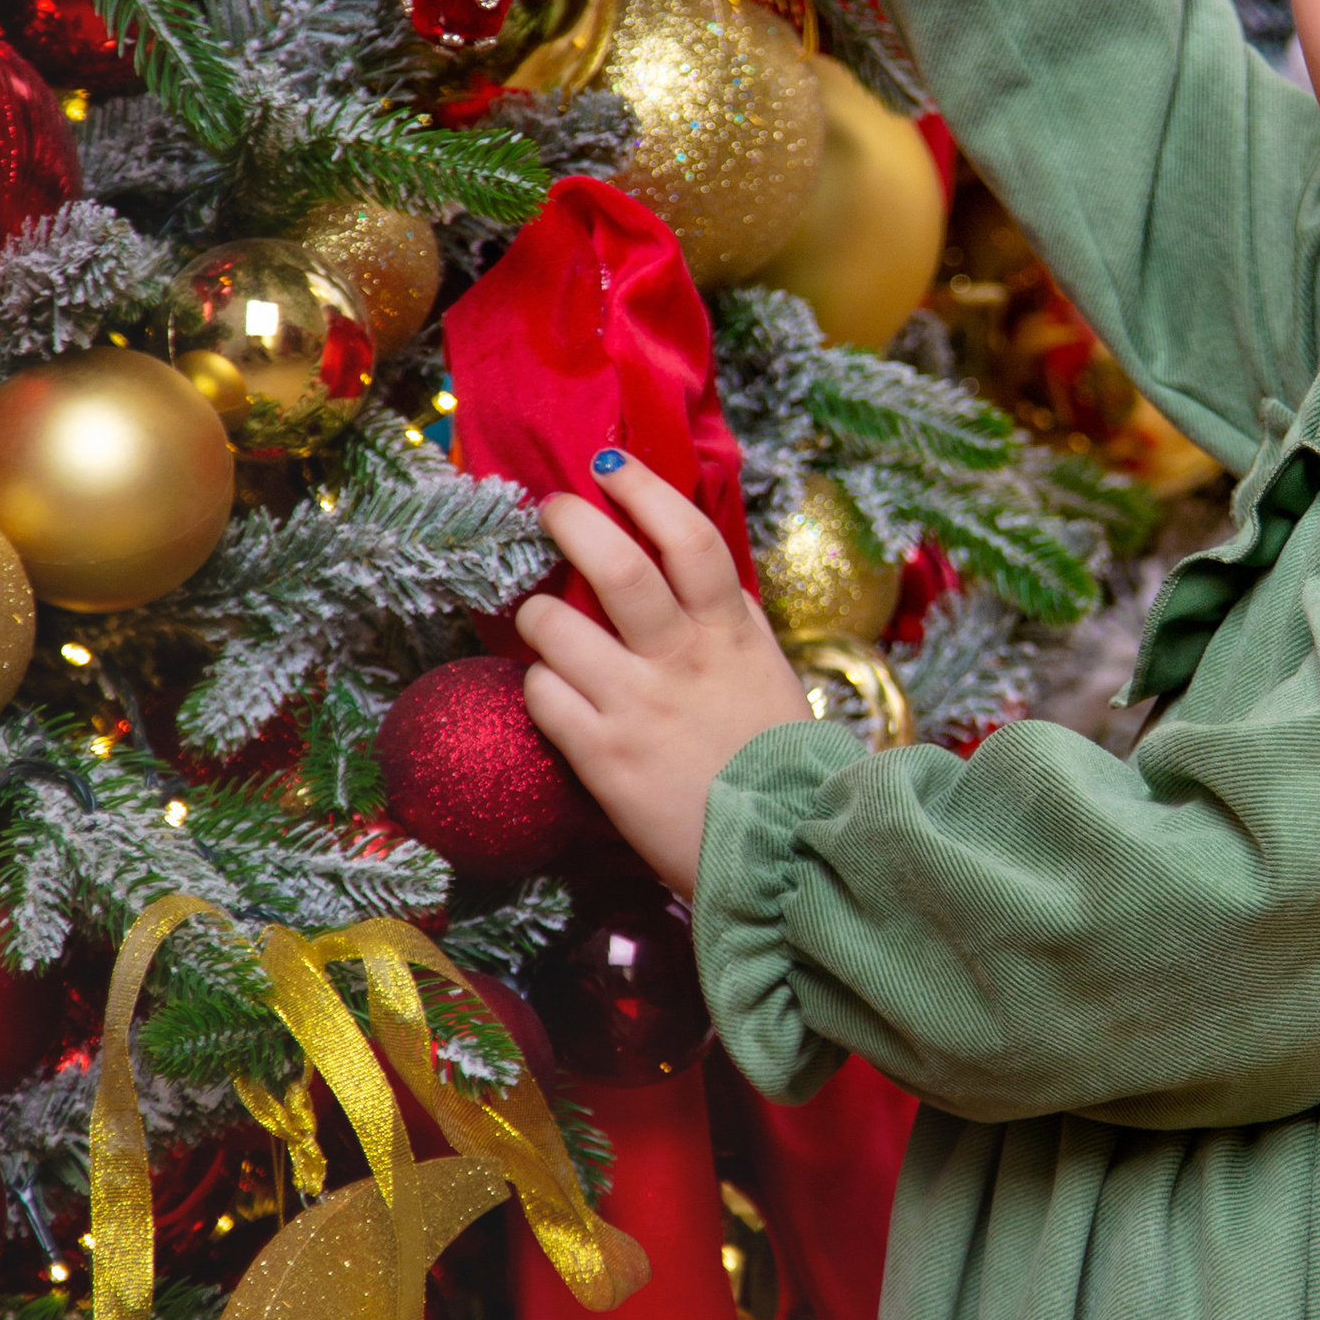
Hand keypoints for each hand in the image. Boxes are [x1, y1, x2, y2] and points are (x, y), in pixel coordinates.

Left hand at [518, 452, 813, 898]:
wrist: (783, 852)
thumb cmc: (780, 765)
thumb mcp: (770, 676)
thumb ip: (732, 626)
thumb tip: (699, 577)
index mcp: (732, 634)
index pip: (690, 539)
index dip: (646, 491)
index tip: (612, 466)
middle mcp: (684, 659)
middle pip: (617, 566)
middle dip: (572, 522)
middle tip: (552, 509)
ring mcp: (639, 706)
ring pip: (556, 626)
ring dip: (536, 612)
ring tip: (539, 616)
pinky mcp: (603, 756)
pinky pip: (543, 696)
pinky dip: (538, 684)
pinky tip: (551, 689)